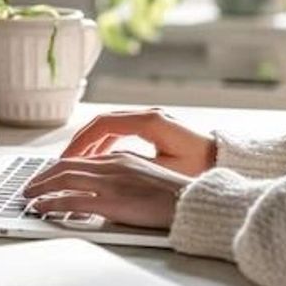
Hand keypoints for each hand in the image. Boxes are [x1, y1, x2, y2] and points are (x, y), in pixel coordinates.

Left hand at [23, 153, 188, 228]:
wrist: (191, 202)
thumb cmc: (174, 195)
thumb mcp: (146, 177)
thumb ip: (125, 177)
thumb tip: (107, 188)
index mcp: (121, 159)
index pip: (82, 159)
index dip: (60, 167)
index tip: (49, 175)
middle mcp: (112, 166)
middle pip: (67, 166)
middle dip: (45, 175)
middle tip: (30, 185)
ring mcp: (110, 183)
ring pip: (64, 179)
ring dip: (42, 187)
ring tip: (29, 196)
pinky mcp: (110, 202)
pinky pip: (72, 201)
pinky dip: (51, 203)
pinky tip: (41, 207)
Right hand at [60, 107, 215, 176]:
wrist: (223, 162)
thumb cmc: (199, 168)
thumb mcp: (163, 171)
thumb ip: (131, 166)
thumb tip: (101, 169)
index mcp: (149, 121)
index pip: (103, 124)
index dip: (81, 142)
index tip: (66, 159)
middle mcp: (148, 114)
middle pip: (102, 122)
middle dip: (80, 142)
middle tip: (62, 161)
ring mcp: (150, 119)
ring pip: (109, 125)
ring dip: (91, 142)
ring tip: (74, 162)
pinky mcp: (153, 127)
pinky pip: (120, 130)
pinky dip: (104, 143)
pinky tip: (96, 160)